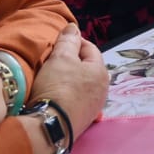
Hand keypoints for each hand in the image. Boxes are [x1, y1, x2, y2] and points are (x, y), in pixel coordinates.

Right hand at [29, 24, 108, 148]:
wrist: (51, 126)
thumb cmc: (57, 87)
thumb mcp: (60, 58)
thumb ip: (68, 41)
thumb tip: (73, 27)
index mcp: (101, 71)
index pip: (90, 49)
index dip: (74, 42)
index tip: (59, 42)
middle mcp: (103, 89)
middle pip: (87, 68)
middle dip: (72, 62)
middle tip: (54, 60)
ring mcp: (94, 106)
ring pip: (82, 85)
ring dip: (71, 79)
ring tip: (53, 78)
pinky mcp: (83, 120)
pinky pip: (77, 100)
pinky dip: (69, 95)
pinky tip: (58, 97)